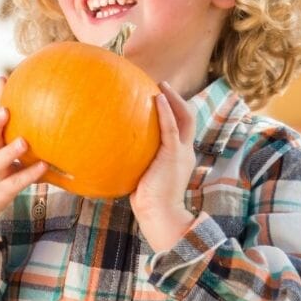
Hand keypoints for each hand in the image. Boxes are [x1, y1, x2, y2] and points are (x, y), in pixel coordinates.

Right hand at [0, 77, 48, 225]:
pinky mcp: (1, 191)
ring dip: (11, 150)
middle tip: (4, 108)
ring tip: (23, 141)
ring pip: (0, 160)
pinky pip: (16, 182)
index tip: (3, 78)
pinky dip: (29, 174)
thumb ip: (15, 148)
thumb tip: (43, 132)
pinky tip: (45, 166)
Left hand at [129, 81, 196, 251]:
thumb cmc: (148, 203)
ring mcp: (182, 152)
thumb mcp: (143, 177)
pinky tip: (157, 97)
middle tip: (163, 87)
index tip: (161, 100)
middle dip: (178, 100)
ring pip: (185, 118)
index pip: (181, 129)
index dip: (174, 113)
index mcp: (179, 157)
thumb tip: (112, 156)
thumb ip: (136, 164)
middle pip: (188, 119)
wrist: (160, 215)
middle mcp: (184, 152)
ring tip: (161, 86)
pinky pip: (171, 127)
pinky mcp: (173, 154)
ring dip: (174, 99)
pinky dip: (166, 110)